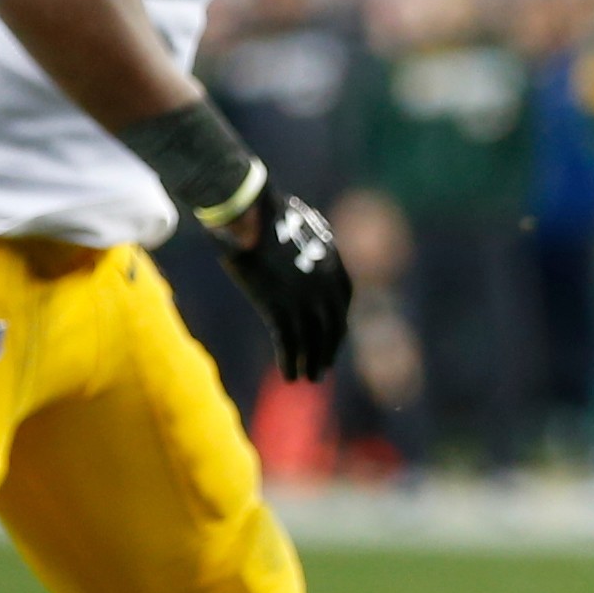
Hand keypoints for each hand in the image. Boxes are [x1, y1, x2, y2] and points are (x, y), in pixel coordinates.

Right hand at [222, 190, 352, 380]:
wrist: (249, 213)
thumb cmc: (266, 212)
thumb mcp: (300, 224)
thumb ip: (309, 243)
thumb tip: (308, 246)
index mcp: (333, 263)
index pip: (344, 302)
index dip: (338, 324)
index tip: (333, 338)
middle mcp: (325, 285)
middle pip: (333, 327)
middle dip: (328, 350)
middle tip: (322, 368)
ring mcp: (304, 298)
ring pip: (313, 341)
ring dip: (311, 363)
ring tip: (307, 379)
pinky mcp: (280, 307)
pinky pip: (289, 343)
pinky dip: (290, 361)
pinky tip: (289, 375)